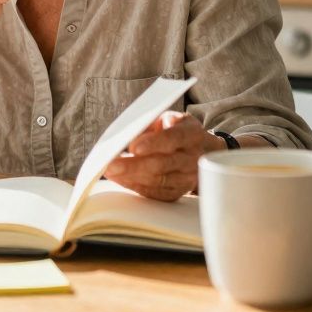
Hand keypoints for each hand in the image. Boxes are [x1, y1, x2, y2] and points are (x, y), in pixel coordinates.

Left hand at [103, 111, 219, 201]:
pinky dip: (136, 186)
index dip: (153, 143)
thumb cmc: (178, 131)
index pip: (173, 138)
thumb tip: (132, 134)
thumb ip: (151, 124)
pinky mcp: (179, 191)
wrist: (201, 151)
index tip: (133, 147)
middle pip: (163, 164)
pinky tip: (121, 179)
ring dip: (131, 177)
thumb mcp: (168, 118)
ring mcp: (188, 177)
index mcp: (191, 134)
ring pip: (159, 181)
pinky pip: (157, 193)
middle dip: (134, 165)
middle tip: (112, 164)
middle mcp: (192, 158)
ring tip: (111, 171)